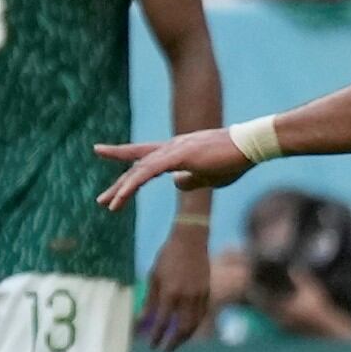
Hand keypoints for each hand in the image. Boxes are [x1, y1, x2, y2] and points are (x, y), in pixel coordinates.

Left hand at [98, 125, 255, 209]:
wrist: (250, 146)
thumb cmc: (233, 160)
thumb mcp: (209, 176)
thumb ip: (191, 179)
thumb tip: (176, 184)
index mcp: (176, 151)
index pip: (143, 154)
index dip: (122, 154)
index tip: (101, 152)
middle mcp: (170, 148)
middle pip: (137, 165)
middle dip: (119, 184)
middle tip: (101, 200)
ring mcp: (173, 150)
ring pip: (139, 170)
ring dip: (122, 189)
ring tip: (107, 205)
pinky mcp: (179, 156)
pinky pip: (148, 172)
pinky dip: (133, 185)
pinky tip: (122, 197)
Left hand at [140, 210, 214, 350]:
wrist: (191, 240)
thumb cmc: (168, 256)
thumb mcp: (154, 276)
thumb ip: (150, 300)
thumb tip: (141, 320)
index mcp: (170, 293)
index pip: (162, 322)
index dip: (156, 336)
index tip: (151, 345)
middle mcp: (186, 297)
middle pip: (181, 329)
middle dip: (173, 343)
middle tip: (164, 350)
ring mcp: (200, 295)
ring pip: (194, 324)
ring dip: (184, 337)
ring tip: (175, 343)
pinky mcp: (208, 292)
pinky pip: (202, 315)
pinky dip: (194, 325)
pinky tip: (187, 329)